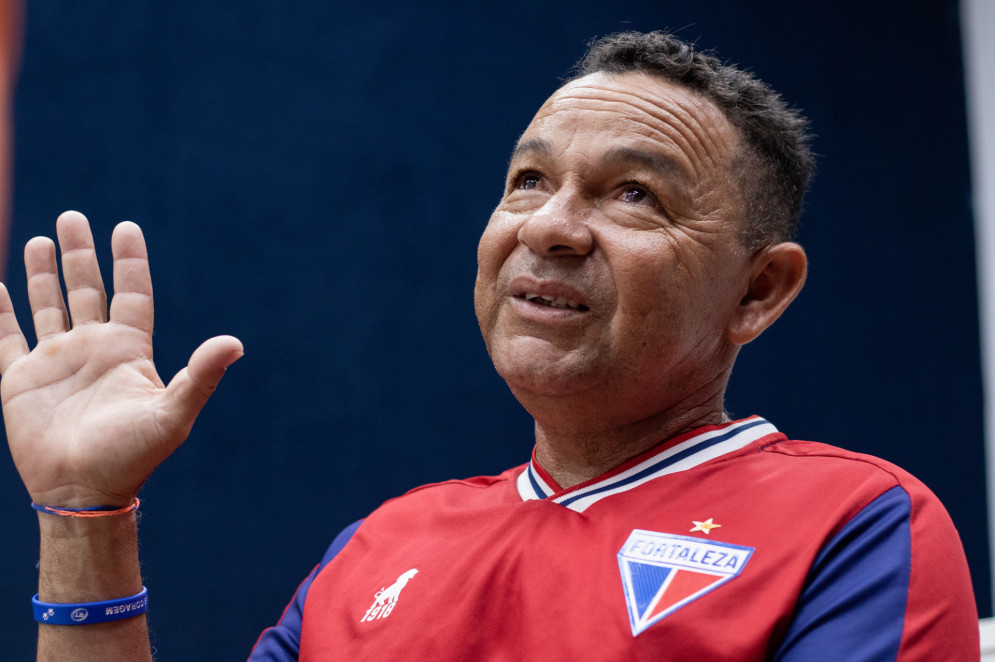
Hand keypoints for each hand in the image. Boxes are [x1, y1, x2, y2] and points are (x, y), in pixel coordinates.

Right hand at [0, 211, 242, 507]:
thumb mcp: (172, 413)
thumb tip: (235, 344)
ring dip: (44, 273)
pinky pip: (6, 336)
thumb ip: (200, 376)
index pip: (131, 293)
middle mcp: (93, 348)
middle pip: (86, 289)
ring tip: (44, 238)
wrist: (83, 491)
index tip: (125, 226)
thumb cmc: (133, 456)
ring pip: (48, 305)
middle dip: (79, 254)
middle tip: (73, 217)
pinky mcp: (20, 379)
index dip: (128, 261)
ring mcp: (56, 361)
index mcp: (128, 350)